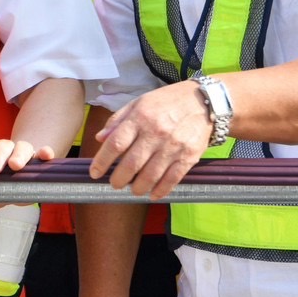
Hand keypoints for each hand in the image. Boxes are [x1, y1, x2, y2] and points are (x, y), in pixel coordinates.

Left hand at [0, 138, 55, 228]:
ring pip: (21, 148)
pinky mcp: (39, 162)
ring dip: (18, 155)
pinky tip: (46, 156)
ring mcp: (22, 154)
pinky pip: (42, 154)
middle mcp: (4, 152)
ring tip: (16, 166)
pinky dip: (45, 153)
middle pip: (1, 147)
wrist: (19, 184)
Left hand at [89, 81, 210, 198]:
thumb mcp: (138, 103)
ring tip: (133, 190)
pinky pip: (173, 178)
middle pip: (132, 163)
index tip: (94, 173)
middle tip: (114, 184)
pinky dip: (161, 190)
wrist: (203, 102)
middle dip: (119, 179)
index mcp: (140, 118)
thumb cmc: (166, 102)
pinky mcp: (189, 156)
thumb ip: (117, 120)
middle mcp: (156, 133)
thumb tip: (100, 138)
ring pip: (151, 175)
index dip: (102, 161)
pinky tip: (153, 194)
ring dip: (138, 187)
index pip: (116, 143)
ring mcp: (173, 146)